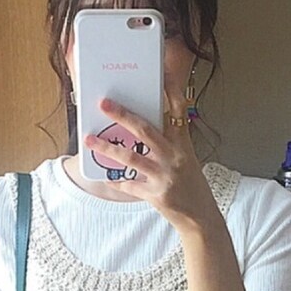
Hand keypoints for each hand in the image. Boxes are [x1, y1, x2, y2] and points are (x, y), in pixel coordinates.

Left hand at [85, 93, 218, 231]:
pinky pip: (130, 185)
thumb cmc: (191, 186)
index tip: (161, 73)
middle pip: (145, 130)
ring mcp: (165, 176)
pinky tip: (104, 175)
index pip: (178, 111)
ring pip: (131, 157)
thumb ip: (167, 144)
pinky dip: (115, 180)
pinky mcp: (157, 195)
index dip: (170, 90)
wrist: (200, 217)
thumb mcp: (186, 160)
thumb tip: (139, 130)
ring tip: (89, 139)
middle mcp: (175, 157)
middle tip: (104, 103)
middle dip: (122, 115)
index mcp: (183, 144)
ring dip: (107, 147)